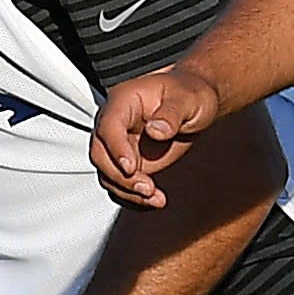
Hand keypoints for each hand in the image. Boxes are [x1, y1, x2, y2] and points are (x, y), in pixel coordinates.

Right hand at [92, 64, 224, 205]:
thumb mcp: (188, 98)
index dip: (115, 148)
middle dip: (120, 176)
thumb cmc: (188, 93)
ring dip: (127, 192)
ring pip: (108, 174)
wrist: (193, 104)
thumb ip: (172, 113)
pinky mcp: (130, 164)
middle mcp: (116, 125)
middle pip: (100, 154)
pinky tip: (153, 202)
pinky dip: (132, 198)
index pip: (108, 126)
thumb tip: (156, 130)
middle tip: (147, 188)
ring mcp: (121, 146)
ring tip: (156, 199)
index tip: (131, 167)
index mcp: (124, 102)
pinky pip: (120, 185)